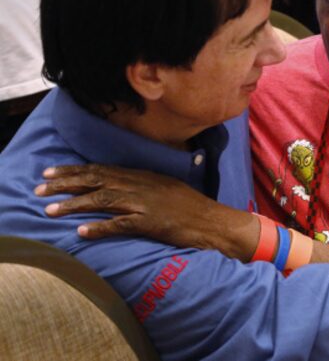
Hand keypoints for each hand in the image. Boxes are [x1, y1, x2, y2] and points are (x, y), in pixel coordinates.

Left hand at [35, 164, 258, 259]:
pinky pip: (121, 224)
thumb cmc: (192, 208)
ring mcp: (147, 203)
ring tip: (50, 210)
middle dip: (66, 183)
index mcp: (144, 176)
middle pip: (97, 180)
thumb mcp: (166, 189)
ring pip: (103, 199)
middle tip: (40, 188)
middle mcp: (142, 185)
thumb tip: (120, 189)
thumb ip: (143, 187)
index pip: (103, 169)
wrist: (215, 222)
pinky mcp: (152, 222)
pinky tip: (81, 231)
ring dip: (75, 204)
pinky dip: (100, 227)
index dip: (74, 171)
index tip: (50, 173)